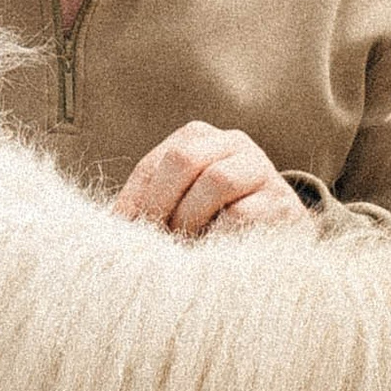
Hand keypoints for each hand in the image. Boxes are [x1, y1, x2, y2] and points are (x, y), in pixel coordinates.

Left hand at [113, 122, 316, 241]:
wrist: (279, 238)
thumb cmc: (216, 221)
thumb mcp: (181, 204)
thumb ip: (150, 205)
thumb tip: (108, 230)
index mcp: (199, 137)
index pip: (154, 163)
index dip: (134, 201)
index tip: (123, 235)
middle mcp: (232, 142)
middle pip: (184, 159)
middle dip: (162, 204)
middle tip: (155, 240)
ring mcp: (261, 169)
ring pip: (216, 180)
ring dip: (192, 219)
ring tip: (185, 246)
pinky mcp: (282, 202)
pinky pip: (243, 214)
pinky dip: (220, 236)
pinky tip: (213, 253)